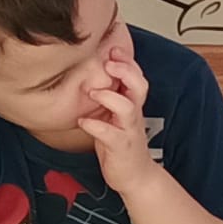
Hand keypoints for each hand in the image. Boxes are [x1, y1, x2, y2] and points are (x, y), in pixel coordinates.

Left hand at [74, 44, 159, 195]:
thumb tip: (86, 75)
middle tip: (108, 62)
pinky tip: (83, 121)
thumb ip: (108, 97)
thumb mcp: (114, 116)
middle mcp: (133, 114)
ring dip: (110, 96)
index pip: (136, 76)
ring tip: (93, 91)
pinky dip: (96, 126)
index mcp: (132, 104)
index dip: (127, 61)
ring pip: (127, 108)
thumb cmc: (121, 143)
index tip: (112, 47)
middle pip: (139, 86)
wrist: (135, 176)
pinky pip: (110, 135)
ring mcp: (129, 130)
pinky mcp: (121, 147)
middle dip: (125, 71)